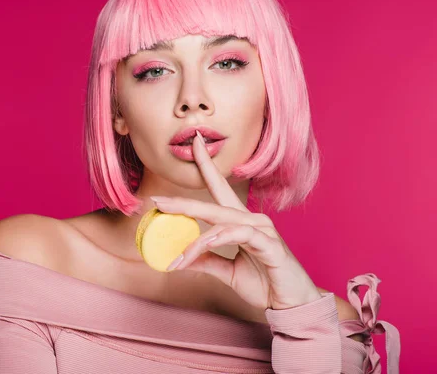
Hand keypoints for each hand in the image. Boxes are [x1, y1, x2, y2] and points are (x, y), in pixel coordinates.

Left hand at [151, 130, 321, 310]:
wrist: (291, 305)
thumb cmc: (264, 284)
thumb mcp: (227, 272)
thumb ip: (206, 261)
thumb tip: (177, 258)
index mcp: (241, 223)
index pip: (219, 189)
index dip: (206, 166)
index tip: (192, 144)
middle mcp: (251, 220)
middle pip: (214, 203)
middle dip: (184, 202)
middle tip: (157, 201)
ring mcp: (262, 230)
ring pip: (222, 222)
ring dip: (196, 240)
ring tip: (176, 257)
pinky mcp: (270, 245)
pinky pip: (239, 236)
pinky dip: (217, 241)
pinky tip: (202, 247)